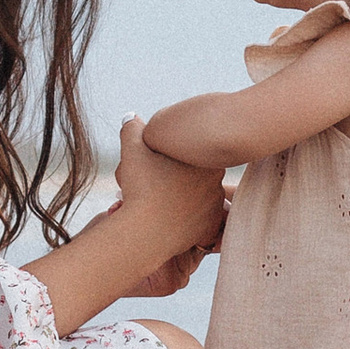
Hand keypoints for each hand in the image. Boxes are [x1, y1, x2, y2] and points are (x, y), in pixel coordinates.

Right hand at [113, 117, 227, 278]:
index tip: (163, 162)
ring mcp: (215, 207)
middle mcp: (218, 182)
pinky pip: (200, 221)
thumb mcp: (132, 150)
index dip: (177, 156)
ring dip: (186, 199)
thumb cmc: (140, 187)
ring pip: (200, 198)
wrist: (145, 231)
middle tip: (157, 183)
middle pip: (198, 176)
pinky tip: (170, 217)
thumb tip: (131, 117)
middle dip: (181, 178)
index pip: (195, 153)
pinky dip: (188, 220)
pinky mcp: (209, 229)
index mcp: (206, 160)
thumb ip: (132, 129)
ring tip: (161, 202)